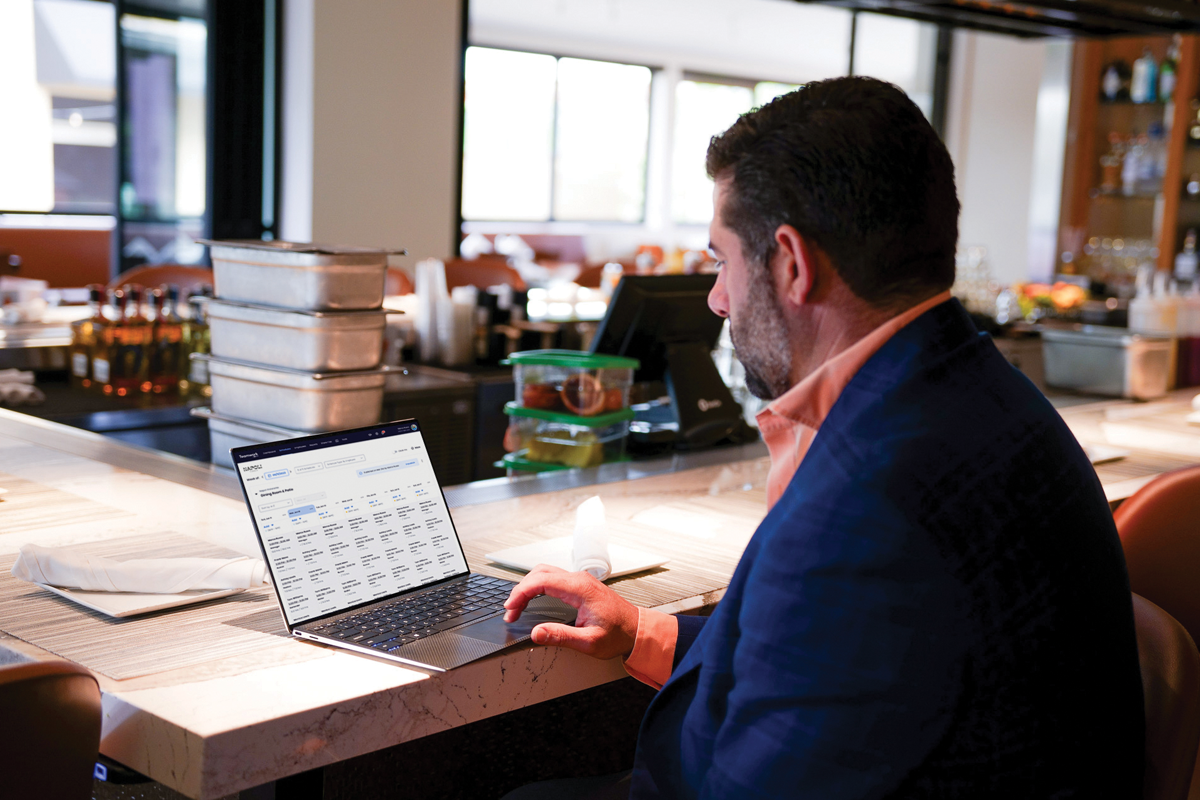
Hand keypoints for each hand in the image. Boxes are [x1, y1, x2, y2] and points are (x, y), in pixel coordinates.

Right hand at [503, 564, 639, 659]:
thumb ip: (561, 637)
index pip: (541, 581)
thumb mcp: (589, 642)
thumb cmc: (618, 634)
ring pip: (545, 573)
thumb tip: (536, 633)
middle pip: (540, 573)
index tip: (511, 609)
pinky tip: (531, 599)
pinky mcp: (579, 585)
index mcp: (580, 589)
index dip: (521, 594)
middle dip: (520, 590)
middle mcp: (579, 580)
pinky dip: (537, 586)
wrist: (636, 630)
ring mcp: (580, 580)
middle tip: (511, 611)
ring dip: (527, 587)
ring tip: (517, 606)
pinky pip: (552, 578)